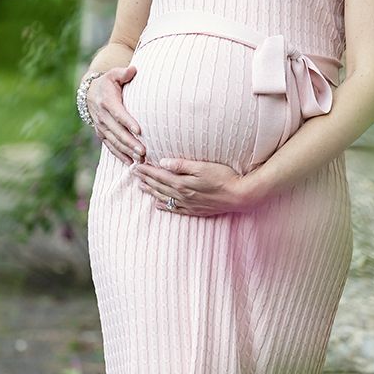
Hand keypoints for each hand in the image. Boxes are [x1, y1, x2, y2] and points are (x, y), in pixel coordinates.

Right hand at [90, 66, 145, 164]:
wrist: (90, 93)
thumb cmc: (108, 83)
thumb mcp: (113, 74)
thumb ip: (123, 73)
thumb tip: (133, 69)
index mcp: (107, 101)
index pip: (118, 113)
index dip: (128, 122)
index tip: (139, 130)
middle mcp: (103, 116)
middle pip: (117, 131)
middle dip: (130, 142)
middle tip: (143, 150)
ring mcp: (101, 126)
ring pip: (114, 141)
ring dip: (126, 150)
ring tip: (140, 158)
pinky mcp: (101, 133)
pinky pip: (110, 146)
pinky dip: (120, 155)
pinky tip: (130, 162)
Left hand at [132, 158, 250, 216]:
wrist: (239, 195)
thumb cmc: (223, 177)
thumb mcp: (202, 166)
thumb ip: (182, 165)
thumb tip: (163, 162)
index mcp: (182, 183)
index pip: (159, 175)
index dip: (146, 170)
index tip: (135, 166)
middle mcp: (182, 195)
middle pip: (159, 186)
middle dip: (145, 179)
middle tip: (133, 174)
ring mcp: (188, 204)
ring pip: (164, 197)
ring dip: (151, 191)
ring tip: (141, 186)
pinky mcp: (195, 210)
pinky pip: (174, 209)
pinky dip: (164, 206)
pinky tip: (158, 205)